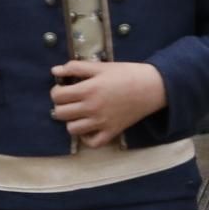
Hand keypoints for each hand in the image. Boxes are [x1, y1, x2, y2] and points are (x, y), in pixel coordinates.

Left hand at [49, 59, 166, 146]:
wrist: (153, 86)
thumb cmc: (126, 74)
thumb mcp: (100, 66)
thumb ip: (75, 67)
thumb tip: (54, 70)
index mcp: (88, 90)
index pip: (57, 96)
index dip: (56, 91)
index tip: (64, 88)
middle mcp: (92, 108)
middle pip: (60, 113)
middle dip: (60, 106)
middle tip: (70, 100)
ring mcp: (102, 122)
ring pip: (72, 129)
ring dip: (71, 121)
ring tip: (78, 113)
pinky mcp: (113, 131)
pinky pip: (92, 143)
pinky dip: (87, 138)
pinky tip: (88, 127)